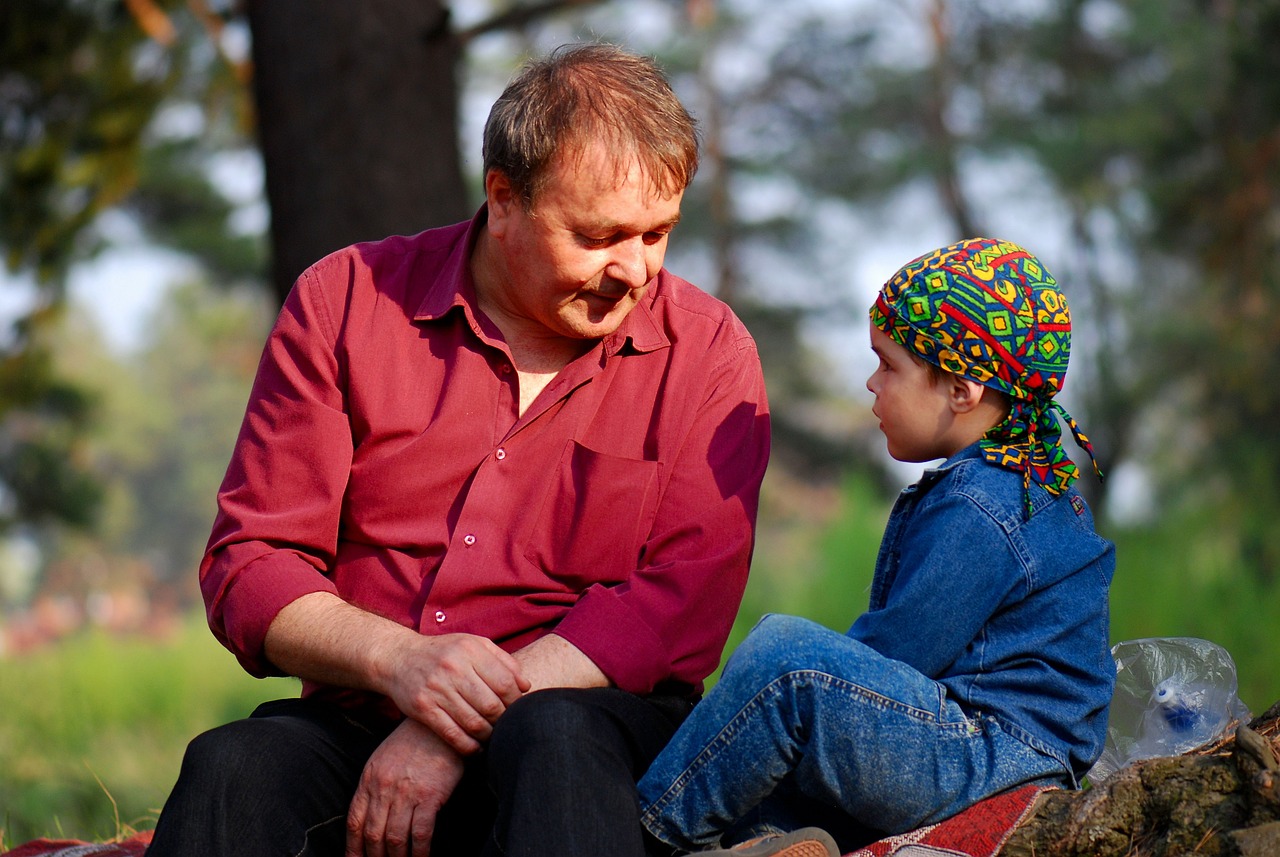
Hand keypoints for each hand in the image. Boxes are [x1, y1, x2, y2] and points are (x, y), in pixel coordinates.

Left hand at [345, 718, 463, 856]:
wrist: (440, 723)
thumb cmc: (414, 740)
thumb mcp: (384, 758)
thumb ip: (375, 785)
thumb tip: (371, 816)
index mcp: (369, 779)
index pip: (354, 822)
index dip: (353, 848)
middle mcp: (383, 788)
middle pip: (372, 835)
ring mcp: (405, 792)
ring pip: (394, 839)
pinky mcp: (429, 795)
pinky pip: (420, 833)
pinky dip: (419, 852)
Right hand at [381, 633, 529, 753]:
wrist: (399, 657)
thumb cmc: (444, 653)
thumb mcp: (473, 645)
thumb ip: (502, 661)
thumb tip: (526, 687)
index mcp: (470, 650)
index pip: (505, 682)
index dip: (516, 700)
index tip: (518, 709)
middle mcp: (454, 668)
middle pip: (491, 705)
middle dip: (504, 721)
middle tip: (507, 727)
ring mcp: (437, 689)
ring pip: (474, 723)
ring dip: (488, 736)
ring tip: (493, 738)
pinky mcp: (423, 708)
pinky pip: (452, 734)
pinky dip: (468, 746)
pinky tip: (476, 748)